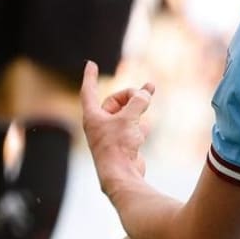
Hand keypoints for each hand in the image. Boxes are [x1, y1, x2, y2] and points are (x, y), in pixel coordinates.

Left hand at [80, 60, 155, 197]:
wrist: (121, 174)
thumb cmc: (118, 146)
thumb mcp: (129, 118)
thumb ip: (138, 102)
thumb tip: (145, 93)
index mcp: (93, 116)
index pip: (89, 91)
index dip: (89, 76)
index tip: (90, 64)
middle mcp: (99, 125)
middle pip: (115, 101)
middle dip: (131, 95)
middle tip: (148, 91)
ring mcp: (112, 135)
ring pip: (126, 114)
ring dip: (138, 109)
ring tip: (150, 100)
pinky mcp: (123, 145)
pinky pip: (132, 128)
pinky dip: (140, 125)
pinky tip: (146, 126)